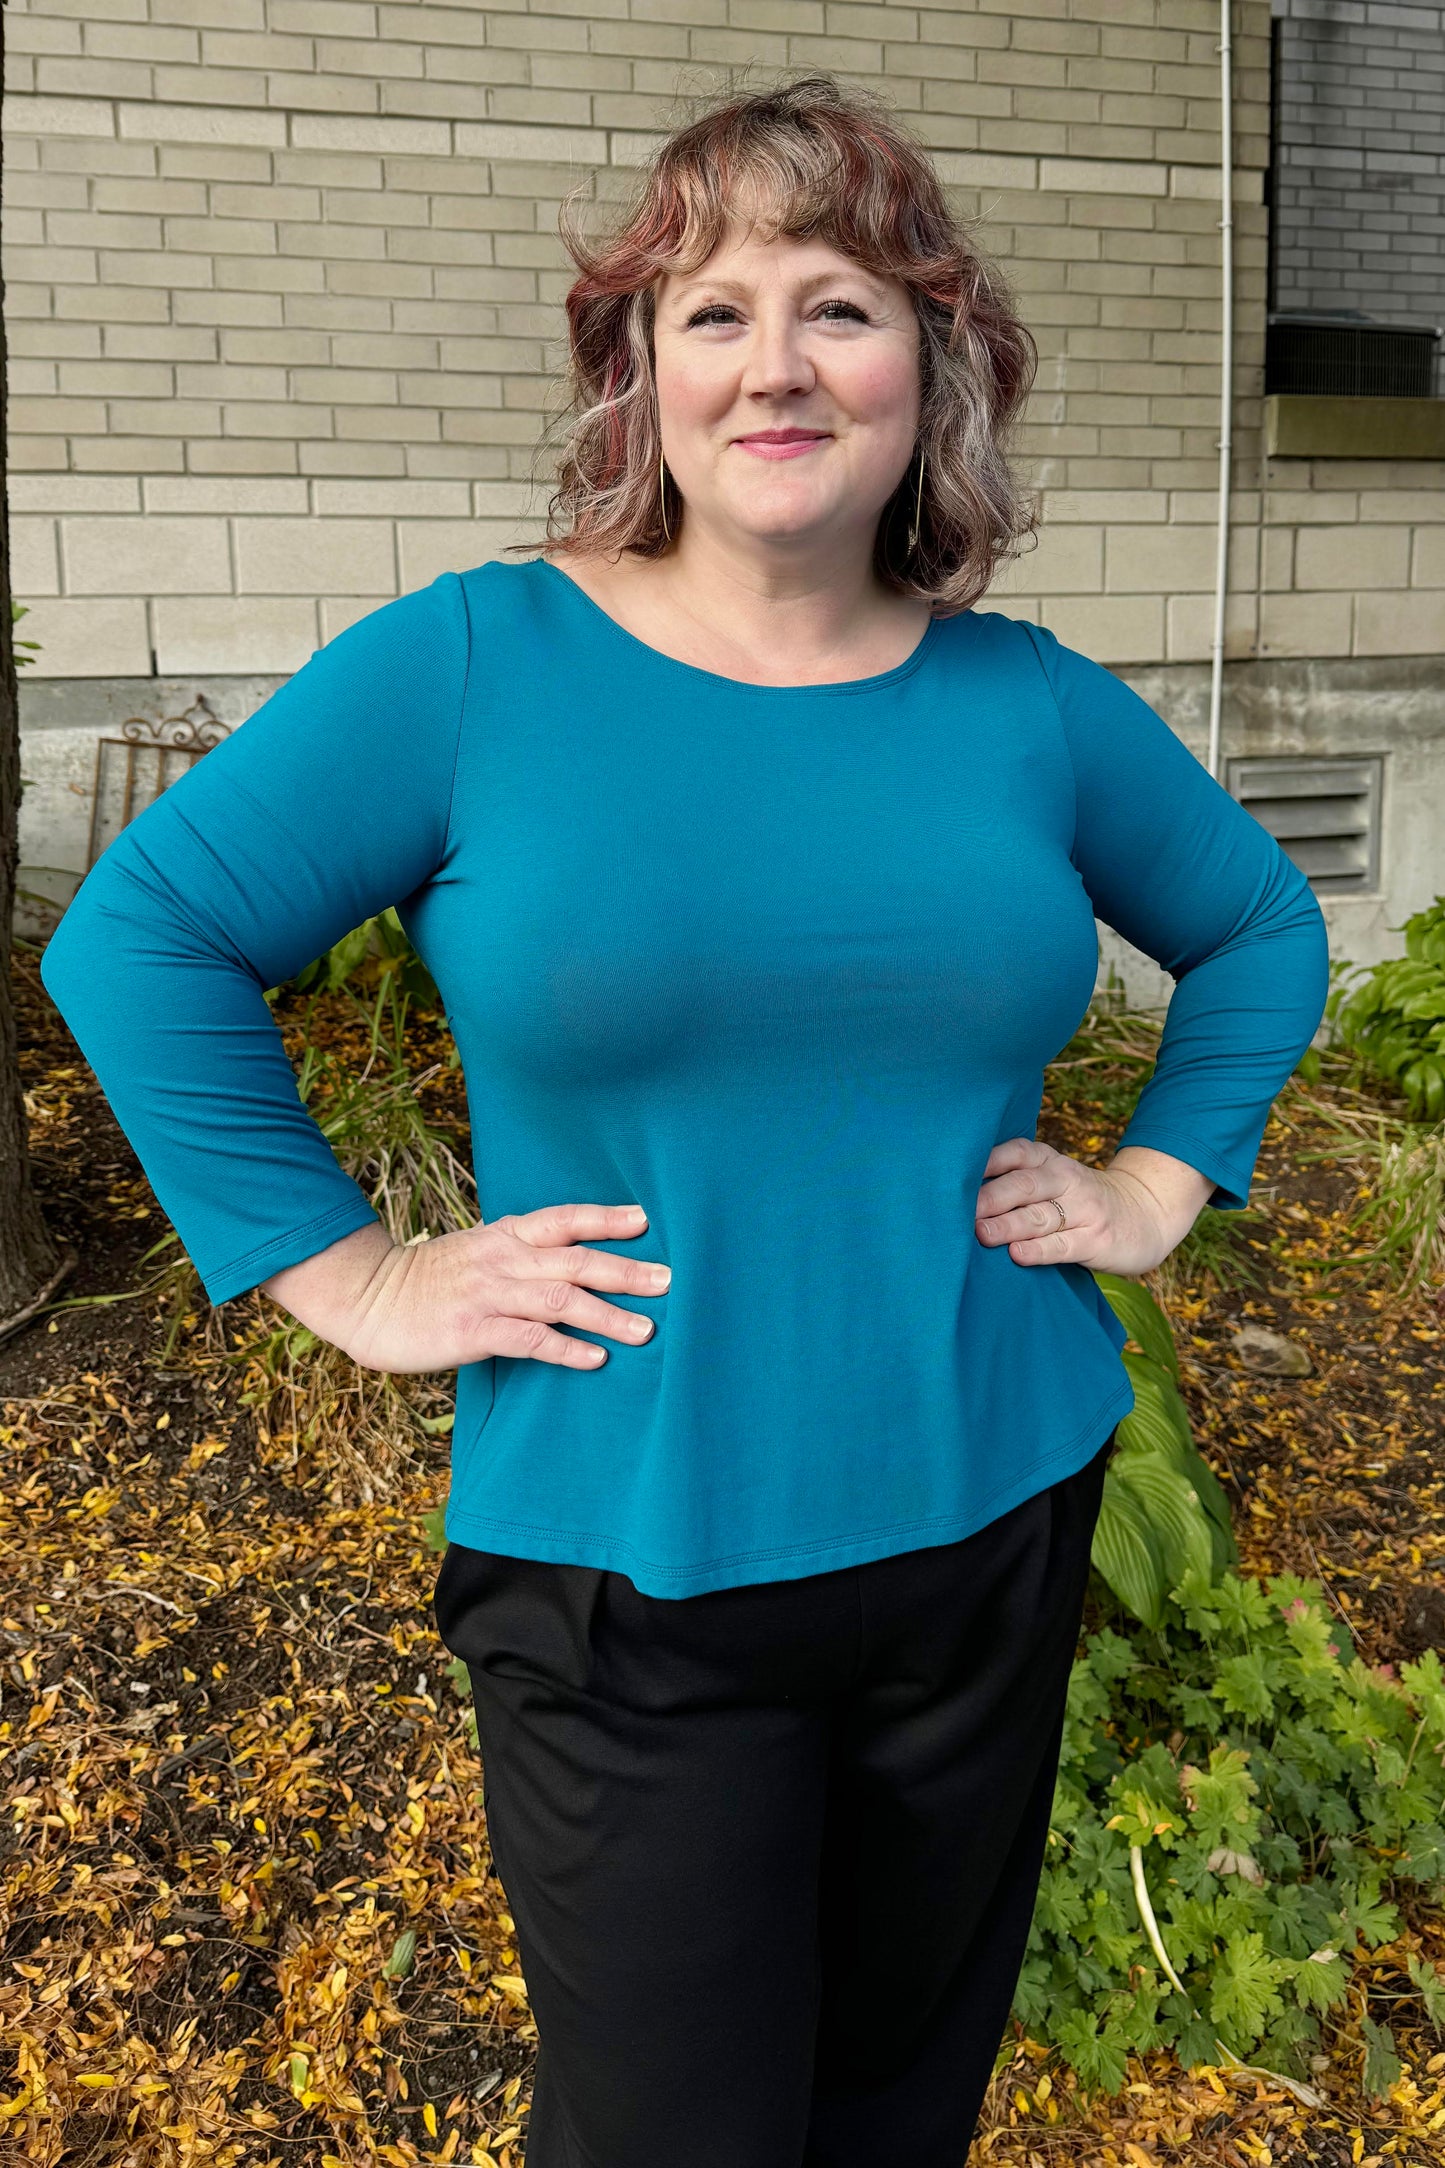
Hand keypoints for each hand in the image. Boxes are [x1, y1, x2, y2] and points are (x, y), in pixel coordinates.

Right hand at [335, 1202, 669, 1374]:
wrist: (367, 1297)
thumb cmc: (430, 1279)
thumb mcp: (479, 1250)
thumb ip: (522, 1253)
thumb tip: (573, 1262)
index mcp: (505, 1235)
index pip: (564, 1219)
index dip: (605, 1218)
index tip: (646, 1219)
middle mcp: (503, 1259)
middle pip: (575, 1260)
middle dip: (625, 1270)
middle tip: (668, 1280)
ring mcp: (488, 1294)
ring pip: (560, 1300)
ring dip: (607, 1315)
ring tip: (646, 1330)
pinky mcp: (471, 1332)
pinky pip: (528, 1339)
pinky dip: (565, 1349)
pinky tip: (594, 1359)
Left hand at [974, 1137, 1211, 1277]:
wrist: (1145, 1215)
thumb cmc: (1079, 1201)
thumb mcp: (1054, 1179)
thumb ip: (1015, 1181)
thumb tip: (954, 1194)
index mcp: (1049, 1161)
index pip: (1015, 1153)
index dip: (985, 1162)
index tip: (952, 1173)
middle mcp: (1066, 1179)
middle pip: (1024, 1185)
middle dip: (990, 1198)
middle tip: (960, 1212)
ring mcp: (1084, 1210)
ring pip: (1040, 1216)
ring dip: (1008, 1225)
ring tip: (981, 1234)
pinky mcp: (1096, 1240)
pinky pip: (1063, 1245)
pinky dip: (1039, 1250)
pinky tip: (1018, 1254)